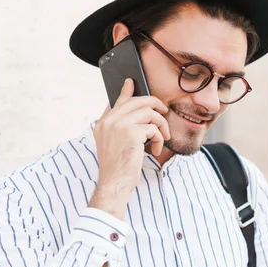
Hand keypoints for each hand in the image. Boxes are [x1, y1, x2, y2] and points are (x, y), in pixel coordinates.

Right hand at [91, 79, 169, 218]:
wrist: (114, 183)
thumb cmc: (118, 168)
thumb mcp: (115, 145)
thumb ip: (121, 128)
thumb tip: (139, 114)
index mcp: (102, 124)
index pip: (116, 101)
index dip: (126, 91)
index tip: (131, 82)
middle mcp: (108, 122)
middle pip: (137, 101)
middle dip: (155, 105)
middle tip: (165, 112)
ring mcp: (118, 126)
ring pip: (149, 113)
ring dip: (161, 126)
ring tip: (162, 138)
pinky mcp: (131, 133)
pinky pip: (154, 128)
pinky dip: (159, 139)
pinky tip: (156, 150)